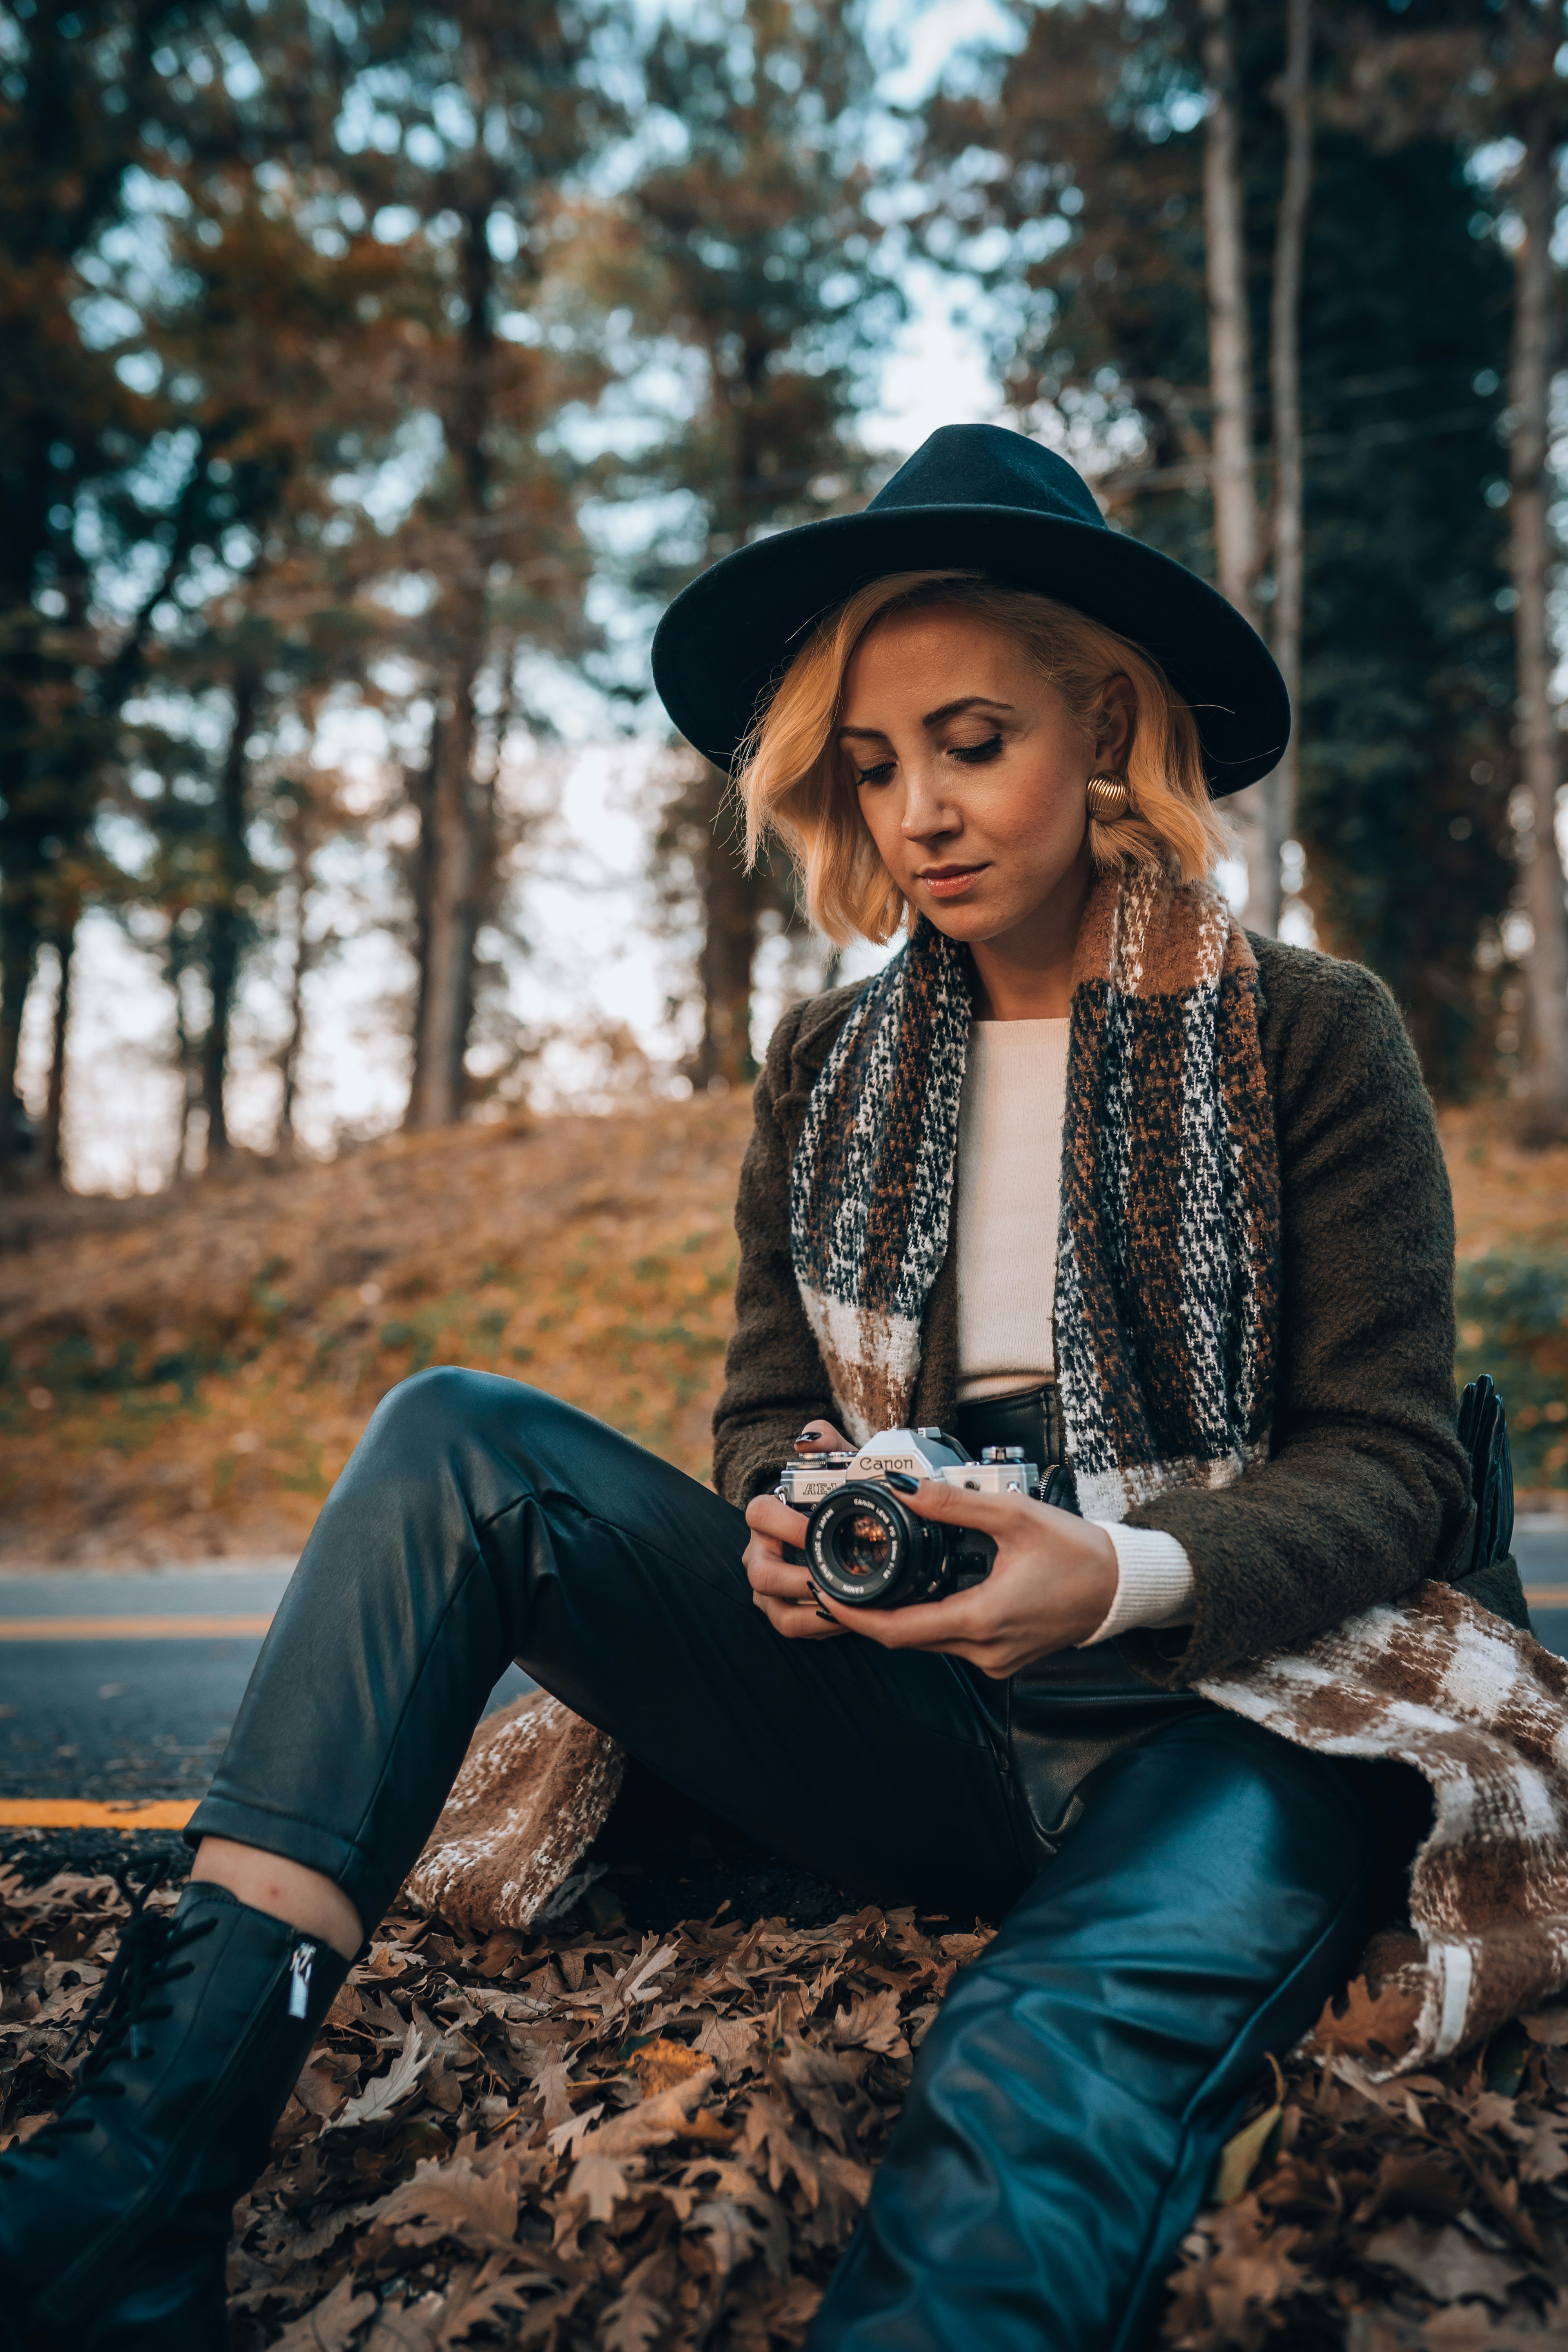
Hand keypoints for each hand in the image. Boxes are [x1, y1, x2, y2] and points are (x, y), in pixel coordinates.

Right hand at [742, 1418, 853, 1640]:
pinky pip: (790, 1626)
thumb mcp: (837, 1469)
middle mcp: (759, 1552)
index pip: (758, 1514)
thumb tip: (810, 1438)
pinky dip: (817, 1626)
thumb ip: (828, 1445)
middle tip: (830, 1578)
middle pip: (760, 1572)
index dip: (784, 1524)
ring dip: (809, 1610)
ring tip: (843, 1604)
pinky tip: (845, 1617)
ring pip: (773, 1607)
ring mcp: (766, 1586)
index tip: (815, 1529)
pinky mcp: (782, 1611)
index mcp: (767, 1517)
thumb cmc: (836, 1499)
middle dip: (795, 1579)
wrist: (838, 1529)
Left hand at [808, 1480, 1118, 1677]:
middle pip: (908, 1639)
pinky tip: (924, 1593)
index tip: (825, 1595)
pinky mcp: (1004, 1659)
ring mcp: (996, 1660)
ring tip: (873, 1582)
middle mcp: (986, 1650)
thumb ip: (955, 1503)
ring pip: (930, 1643)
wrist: (1123, 1588)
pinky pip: (954, 1644)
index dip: (856, 1615)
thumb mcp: (1014, 1515)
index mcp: (985, 1618)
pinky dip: (932, 1621)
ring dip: (901, 1617)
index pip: (899, 1630)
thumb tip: (903, 1489)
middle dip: (870, 1614)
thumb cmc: (1078, 1553)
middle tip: (838, 1583)